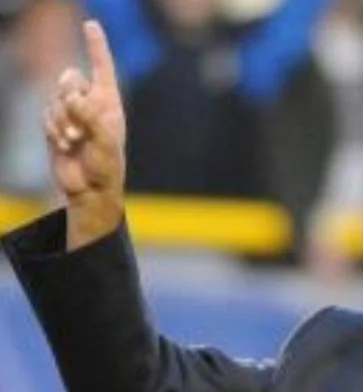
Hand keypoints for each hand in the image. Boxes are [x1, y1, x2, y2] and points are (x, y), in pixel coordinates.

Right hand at [43, 21, 126, 248]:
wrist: (89, 189)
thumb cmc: (106, 166)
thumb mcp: (105, 142)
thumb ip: (91, 117)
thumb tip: (74, 98)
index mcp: (109, 102)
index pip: (102, 67)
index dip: (96, 46)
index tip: (92, 24)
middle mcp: (90, 103)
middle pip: (69, 78)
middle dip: (68, 98)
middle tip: (79, 127)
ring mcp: (71, 113)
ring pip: (54, 98)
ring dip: (61, 122)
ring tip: (75, 141)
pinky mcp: (54, 124)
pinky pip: (45, 114)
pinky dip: (52, 130)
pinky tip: (64, 145)